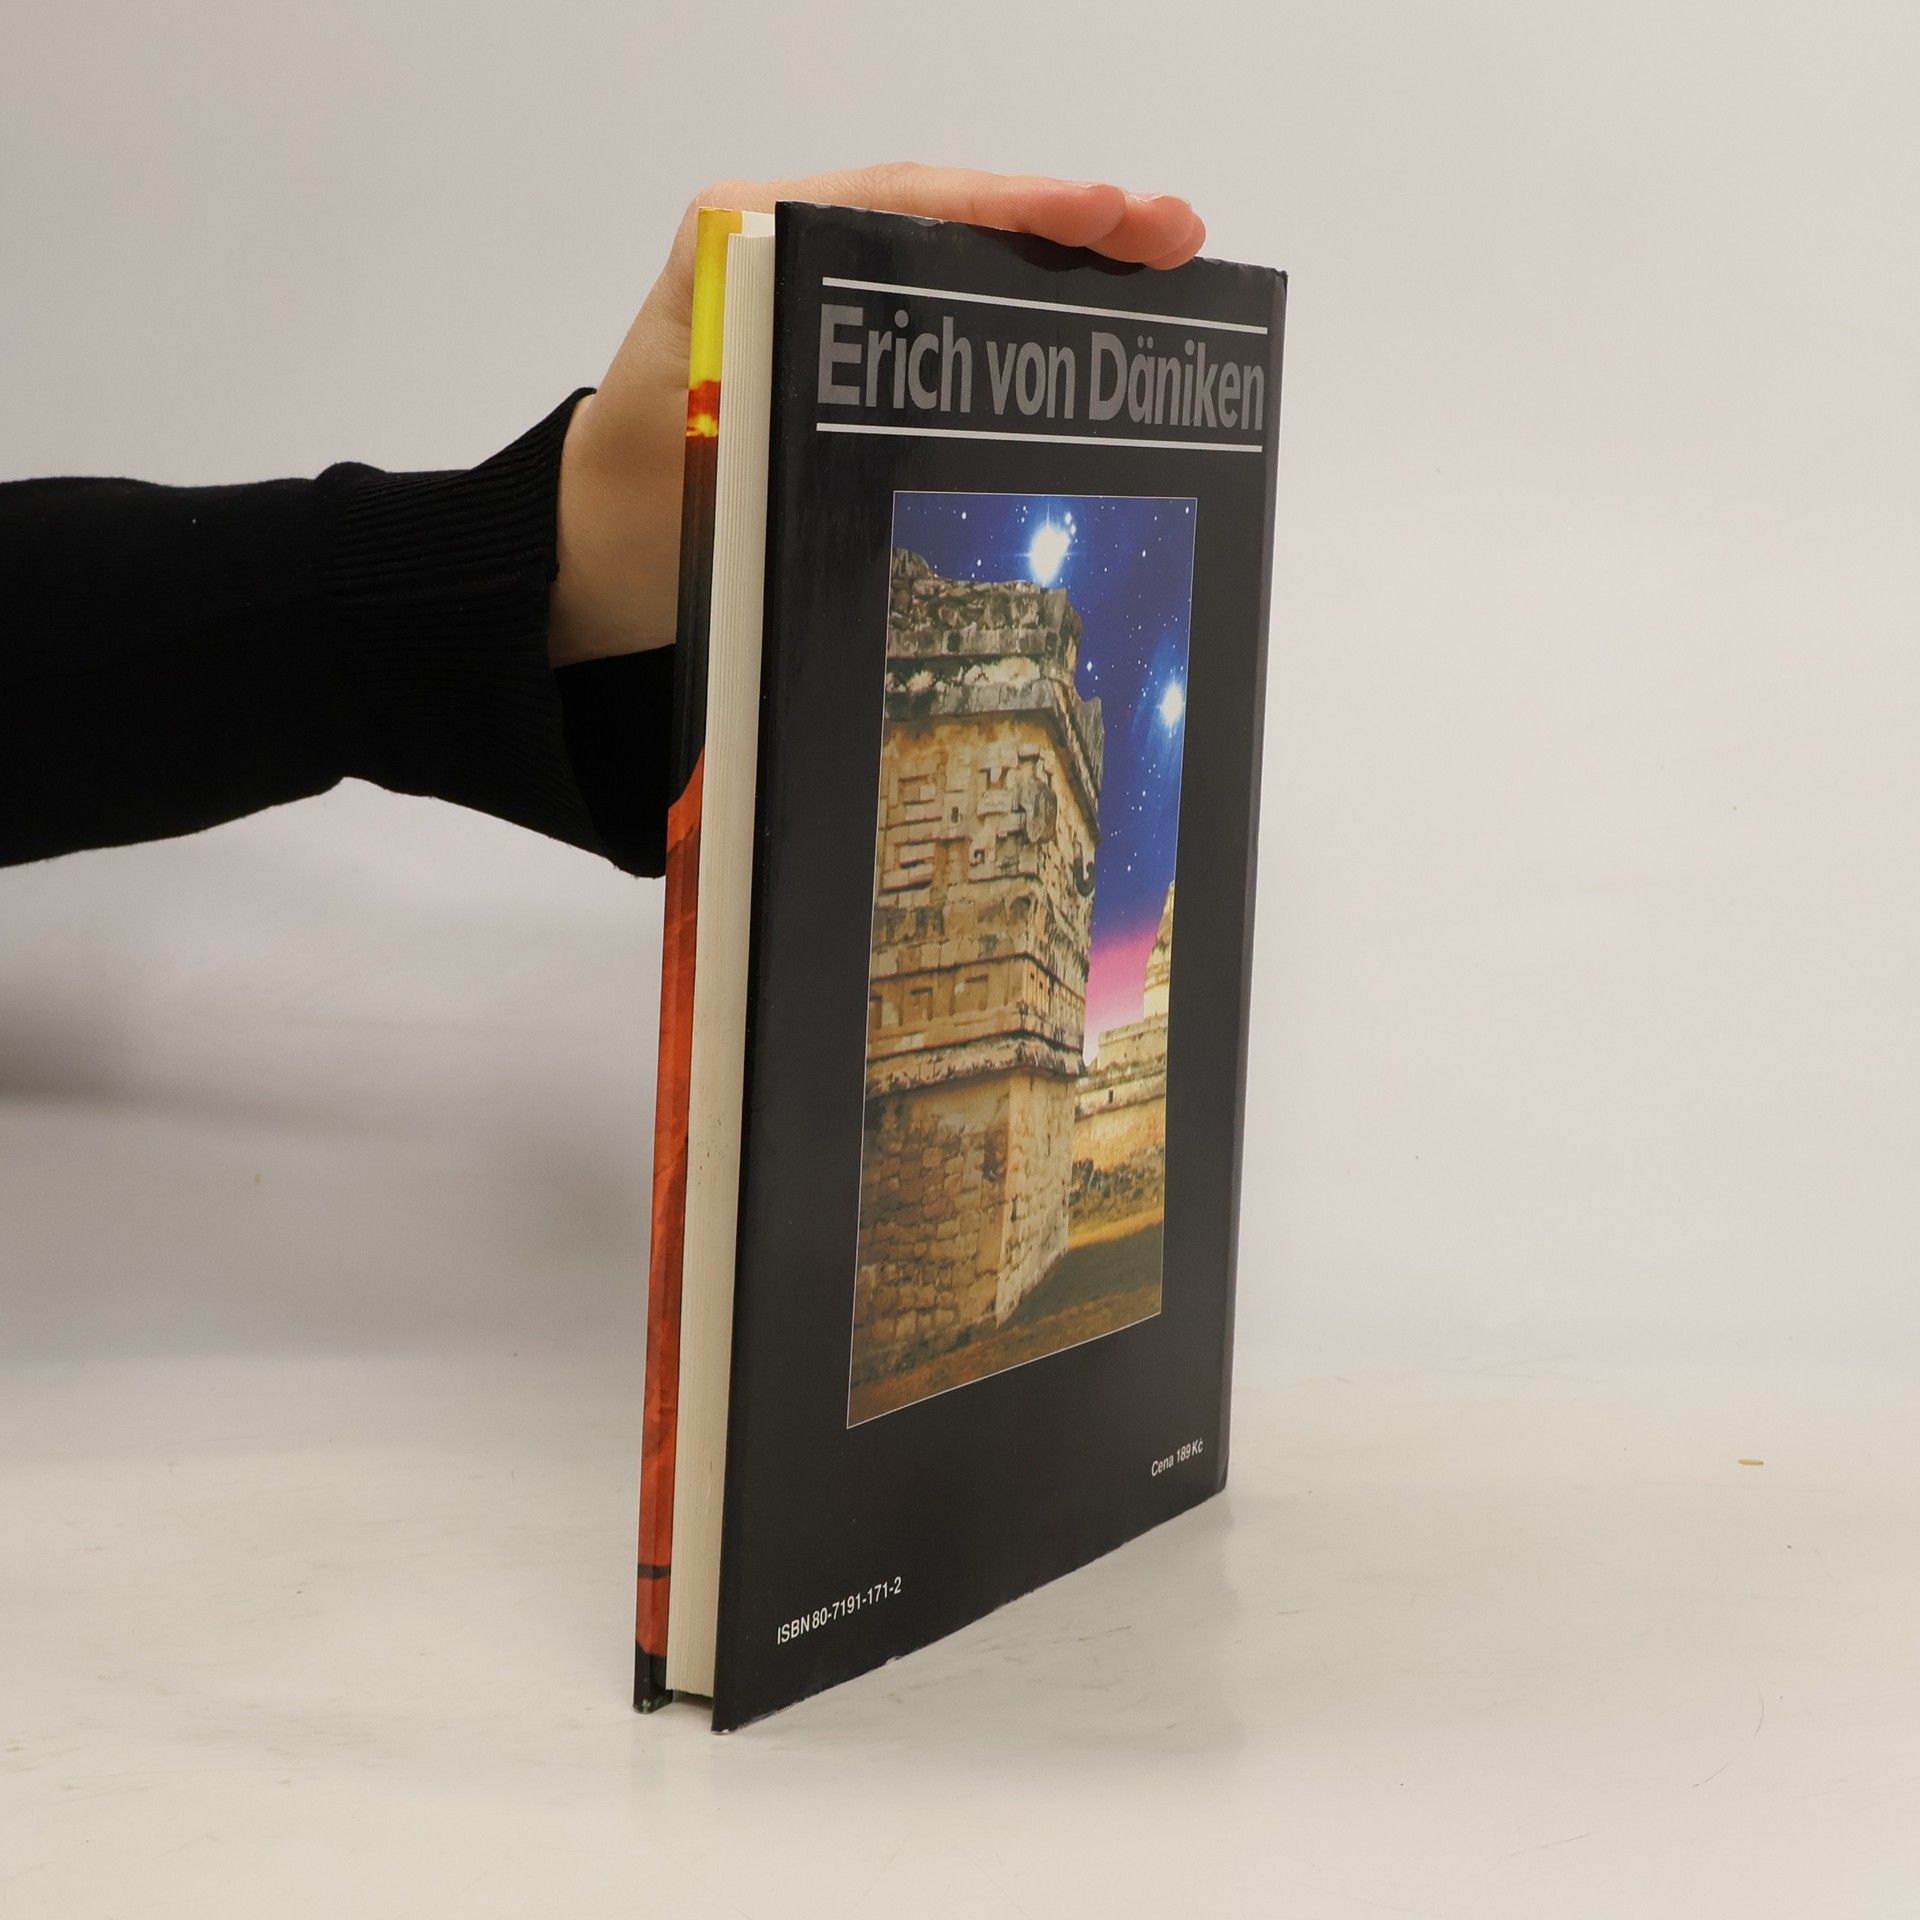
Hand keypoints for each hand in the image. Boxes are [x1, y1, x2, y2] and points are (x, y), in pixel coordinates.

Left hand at [545, 164, 1205, 666]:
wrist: (589, 555)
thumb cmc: (632, 505)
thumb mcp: (698, 453)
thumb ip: (776, 409)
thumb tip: (888, 402)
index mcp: (744, 245)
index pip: (897, 205)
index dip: (1008, 209)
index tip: (1101, 217)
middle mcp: (784, 248)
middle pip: (944, 215)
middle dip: (1064, 221)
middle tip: (1171, 235)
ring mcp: (815, 297)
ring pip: (951, 258)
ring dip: (1054, 264)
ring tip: (1157, 267)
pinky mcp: (834, 348)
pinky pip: (935, 312)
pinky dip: (1013, 314)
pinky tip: (1085, 328)